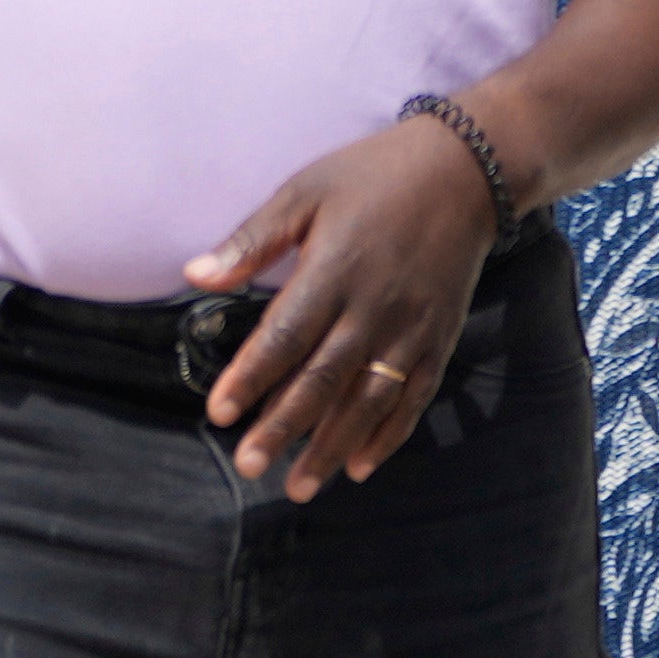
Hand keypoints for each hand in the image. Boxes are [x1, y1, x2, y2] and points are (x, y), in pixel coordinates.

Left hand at [185, 118, 501, 499]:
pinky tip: (360, 466)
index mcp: (335, 271)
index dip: (251, 377)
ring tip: (298, 485)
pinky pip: (414, 397)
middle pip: (323, 380)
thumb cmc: (372, 176)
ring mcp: (411, 328)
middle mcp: (374, 308)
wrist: (465, 172)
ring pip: (368, 401)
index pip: (285, 337)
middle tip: (249, 465)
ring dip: (332, 447)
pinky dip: (388, 435)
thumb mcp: (304, 192)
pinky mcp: (439, 338)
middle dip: (284, 428)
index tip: (218, 412)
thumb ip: (252, 241)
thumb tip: (193, 275)